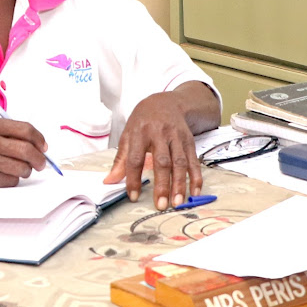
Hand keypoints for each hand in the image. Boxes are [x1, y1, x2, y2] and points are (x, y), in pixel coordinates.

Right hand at [0, 116, 47, 186]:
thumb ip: (5, 131)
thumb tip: (34, 141)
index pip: (25, 129)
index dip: (39, 139)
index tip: (43, 146)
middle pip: (27, 150)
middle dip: (39, 159)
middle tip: (41, 163)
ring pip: (21, 167)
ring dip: (26, 170)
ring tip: (21, 169)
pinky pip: (10, 180)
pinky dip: (12, 179)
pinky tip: (5, 174)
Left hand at [104, 82, 219, 209]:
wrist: (165, 102)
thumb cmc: (143, 121)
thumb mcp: (128, 134)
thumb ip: (120, 159)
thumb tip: (110, 181)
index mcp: (140, 132)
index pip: (135, 158)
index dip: (133, 178)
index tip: (133, 196)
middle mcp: (160, 134)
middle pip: (162, 161)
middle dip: (162, 185)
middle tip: (161, 205)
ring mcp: (176, 137)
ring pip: (179, 162)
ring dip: (180, 184)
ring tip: (178, 202)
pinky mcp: (189, 141)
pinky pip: (194, 160)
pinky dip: (195, 177)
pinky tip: (194, 192)